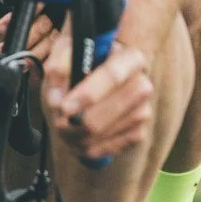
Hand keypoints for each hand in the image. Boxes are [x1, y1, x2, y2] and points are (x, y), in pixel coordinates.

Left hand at [45, 39, 155, 165]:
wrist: (96, 79)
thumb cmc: (80, 62)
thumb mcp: (66, 52)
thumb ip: (58, 68)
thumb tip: (57, 100)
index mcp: (129, 58)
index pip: (113, 75)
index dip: (89, 94)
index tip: (64, 108)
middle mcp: (143, 83)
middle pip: (114, 108)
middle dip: (82, 121)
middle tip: (59, 122)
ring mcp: (143, 110)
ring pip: (110, 131)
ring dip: (80, 136)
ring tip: (65, 129)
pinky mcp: (138, 132)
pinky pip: (112, 147)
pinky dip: (90, 148)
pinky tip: (79, 139)